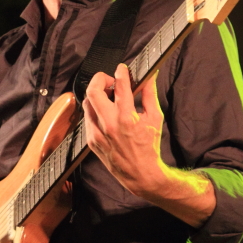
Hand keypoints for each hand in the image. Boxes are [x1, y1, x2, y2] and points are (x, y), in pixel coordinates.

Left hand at [82, 63, 215, 226]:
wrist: (140, 174)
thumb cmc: (149, 146)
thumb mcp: (155, 118)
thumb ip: (149, 94)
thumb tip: (150, 76)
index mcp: (127, 118)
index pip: (120, 86)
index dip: (120, 72)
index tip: (122, 69)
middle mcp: (109, 125)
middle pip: (93, 91)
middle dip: (100, 79)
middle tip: (109, 80)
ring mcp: (97, 133)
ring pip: (87, 103)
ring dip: (96, 94)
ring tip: (108, 96)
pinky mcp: (91, 140)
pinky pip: (88, 118)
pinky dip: (95, 110)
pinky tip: (106, 112)